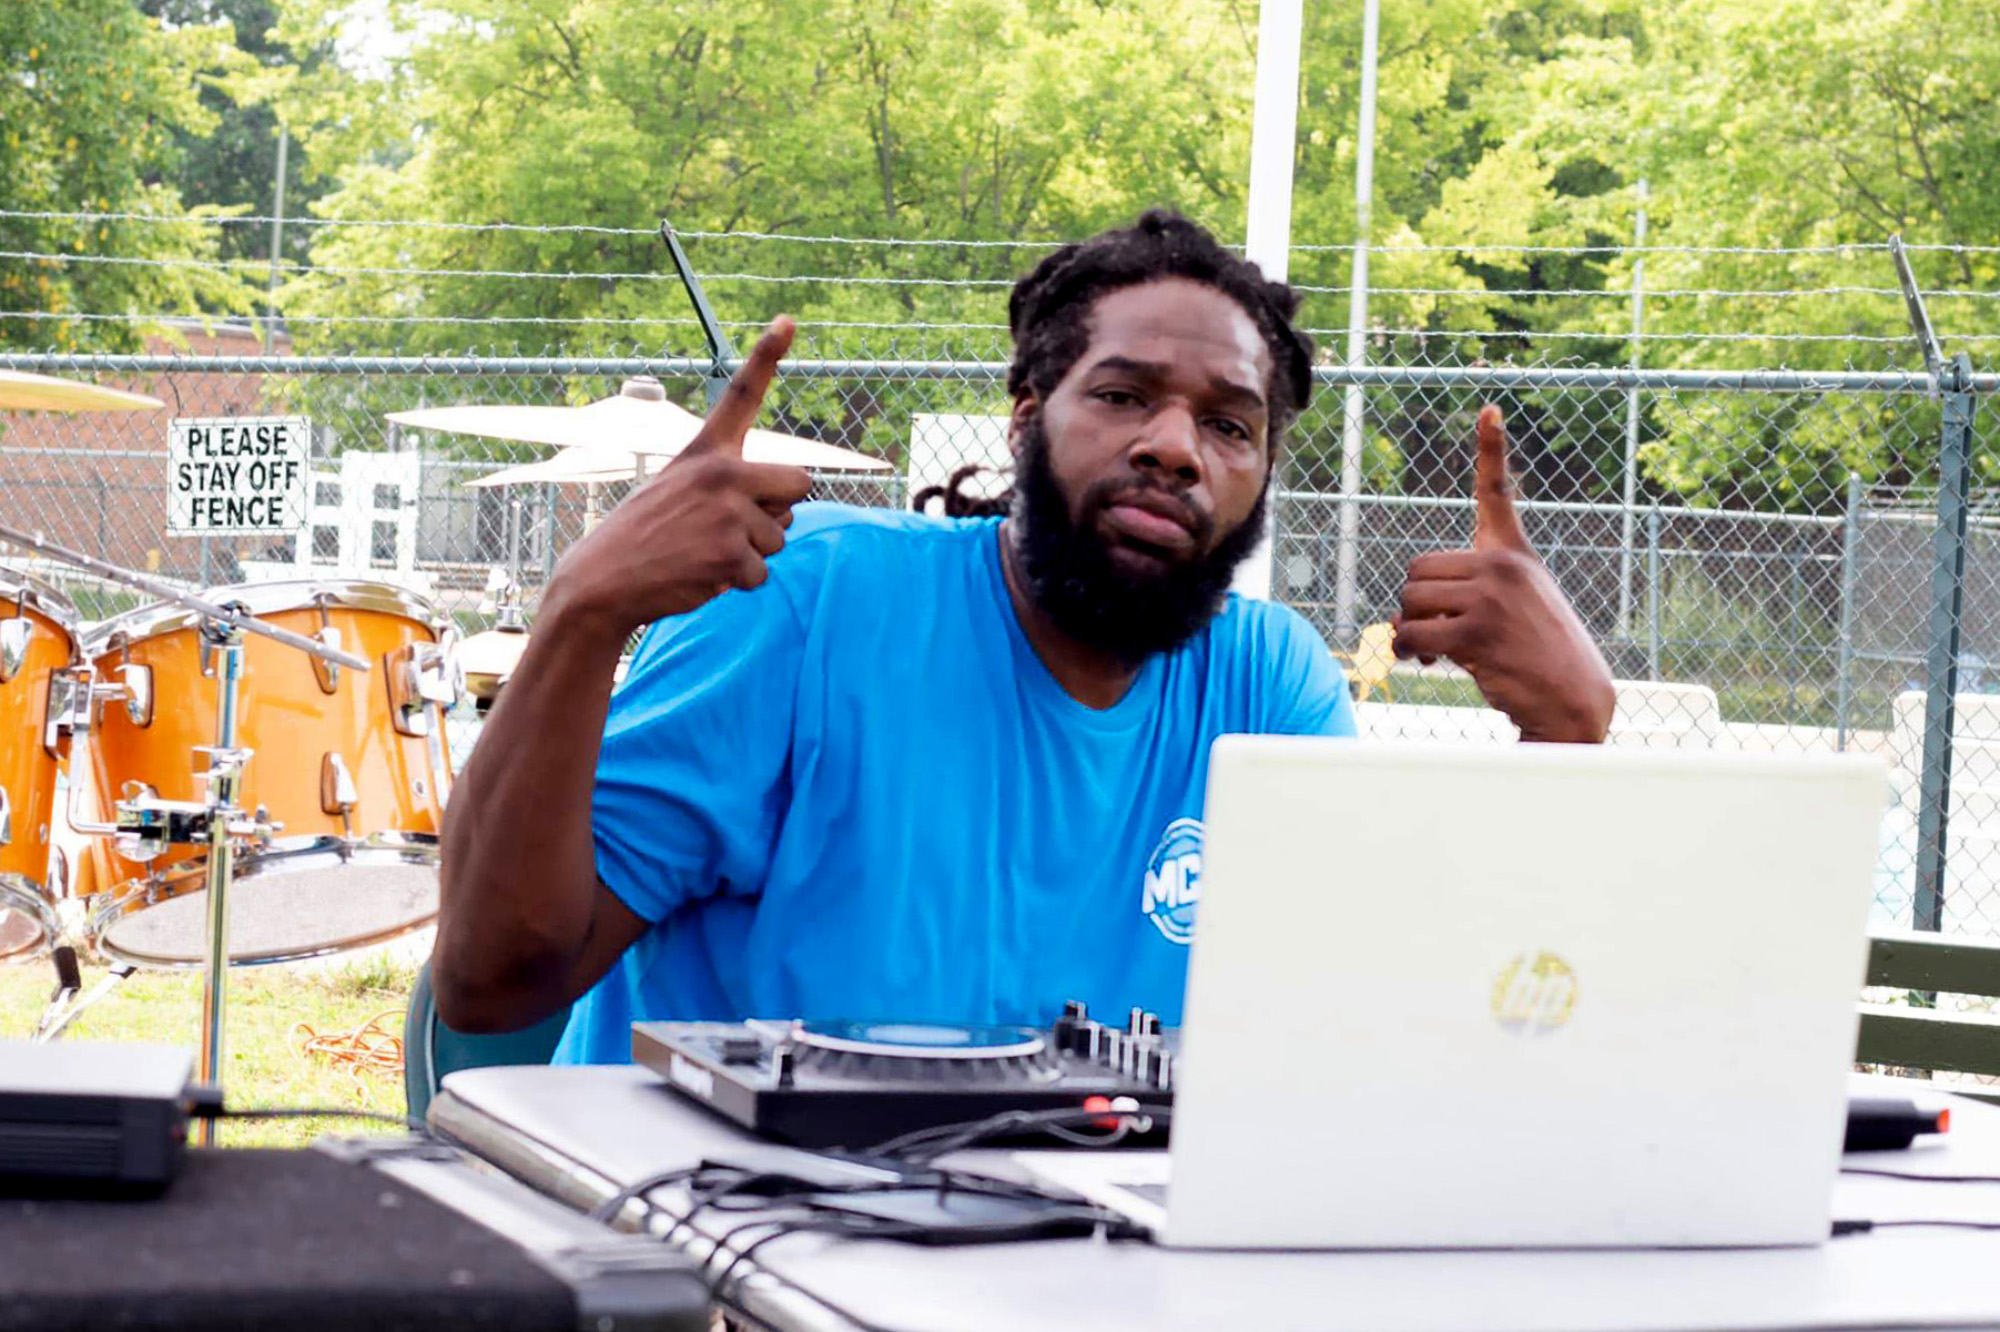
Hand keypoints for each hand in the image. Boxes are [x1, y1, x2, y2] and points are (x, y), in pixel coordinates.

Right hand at [541, 317, 812, 641]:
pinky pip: (762, 574)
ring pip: (780, 536)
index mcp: (706, 452)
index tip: (787, 319)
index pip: (741, 395)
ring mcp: (726, 515)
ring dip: (752, 553)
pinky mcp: (728, 555)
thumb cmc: (645, 535)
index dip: (767, 356)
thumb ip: (731, 490)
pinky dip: (738, 583)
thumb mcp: (678, 490)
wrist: (602, 580)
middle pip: (800, 483)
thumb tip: (783, 516)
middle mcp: (720, 474)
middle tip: (736, 524)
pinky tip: (701, 575)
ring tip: (703, 552)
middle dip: (781, 508)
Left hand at [1390, 405, 1614, 743]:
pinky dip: (1411, 652)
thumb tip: (1397, 625)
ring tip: (1436, 651)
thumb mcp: (1515, 607)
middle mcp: (1504, 565)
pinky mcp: (1478, 630)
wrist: (1574, 700)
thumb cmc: (1537, 655)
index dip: (1491, 448)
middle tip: (1435, 635)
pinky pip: (1412, 634)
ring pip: (1409, 601)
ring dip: (1410, 633)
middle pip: (1417, 571)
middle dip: (1416, 607)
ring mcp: (1492, 595)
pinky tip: (1435, 664)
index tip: (1488, 408)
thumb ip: (1467, 595)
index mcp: (1513, 553)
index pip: (1497, 492)